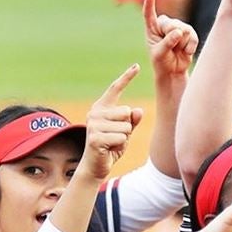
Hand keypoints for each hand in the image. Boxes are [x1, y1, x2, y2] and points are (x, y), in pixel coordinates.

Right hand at [79, 64, 142, 181]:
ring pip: (125, 126)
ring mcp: (94, 125)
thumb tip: (138, 110)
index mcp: (102, 107)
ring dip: (124, 138)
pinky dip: (120, 146)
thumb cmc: (110, 147)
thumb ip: (132, 120)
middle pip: (126, 112)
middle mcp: (95, 112)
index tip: (136, 65)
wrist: (95, 166)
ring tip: (112, 144)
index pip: (115, 89)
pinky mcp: (95, 138)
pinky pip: (121, 138)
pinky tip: (109, 149)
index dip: (126, 77)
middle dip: (127, 128)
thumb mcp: (125, 131)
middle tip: (115, 137)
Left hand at [143, 0, 197, 78]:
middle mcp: (165, 24)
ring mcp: (178, 27)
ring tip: (177, 50)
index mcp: (152, 28)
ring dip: (182, 44)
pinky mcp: (189, 32)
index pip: (149, 14)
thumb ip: (167, 43)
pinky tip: (186, 51)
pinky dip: (190, 46)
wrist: (173, 71)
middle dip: (173, 38)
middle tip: (170, 48)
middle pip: (172, 25)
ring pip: (184, 30)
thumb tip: (179, 32)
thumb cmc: (161, 62)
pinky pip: (193, 36)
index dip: (149, 5)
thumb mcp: (159, 54)